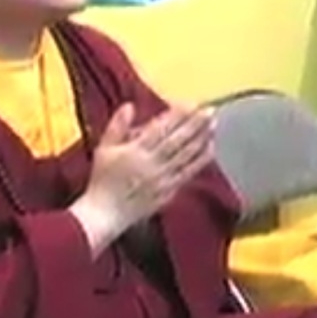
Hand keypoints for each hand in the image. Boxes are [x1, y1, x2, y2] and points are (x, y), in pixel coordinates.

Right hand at [71, 103, 215, 252]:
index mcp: (135, 151)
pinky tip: (211, 149)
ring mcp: (163, 178)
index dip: (177, 115)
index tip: (191, 103)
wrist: (105, 214)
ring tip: (214, 124)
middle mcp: (152, 163)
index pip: (160, 129)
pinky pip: (189, 173)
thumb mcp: (103, 149)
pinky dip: (201, 160)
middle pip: (178, 140)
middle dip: (195, 124)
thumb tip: (130, 106)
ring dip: (202, 139)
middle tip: (210, 110)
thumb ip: (117, 126)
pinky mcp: (170, 191)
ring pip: (186, 155)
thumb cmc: (102, 180)